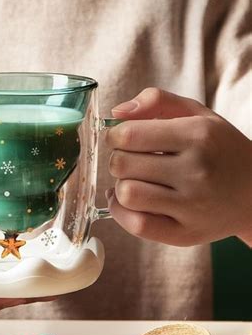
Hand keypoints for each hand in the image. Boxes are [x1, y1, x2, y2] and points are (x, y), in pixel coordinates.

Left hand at [105, 87, 251, 245]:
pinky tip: (128, 203)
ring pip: (127, 194)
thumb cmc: (219, 150)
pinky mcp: (185, 233)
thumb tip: (116, 113)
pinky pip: (136, 225)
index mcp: (197, 135)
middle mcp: (196, 170)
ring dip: (120, 187)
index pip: (129, 135)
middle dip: (118, 161)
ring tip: (132, 182)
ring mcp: (192, 206)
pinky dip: (121, 213)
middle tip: (130, 161)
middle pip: (122, 165)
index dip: (114, 137)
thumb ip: (157, 101)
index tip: (120, 139)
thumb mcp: (198, 115)